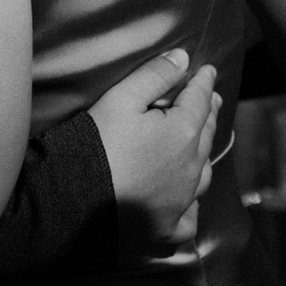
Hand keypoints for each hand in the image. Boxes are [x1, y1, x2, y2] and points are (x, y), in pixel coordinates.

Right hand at [90, 50, 220, 257]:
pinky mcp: (167, 228)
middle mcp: (192, 168)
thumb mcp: (121, 99)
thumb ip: (154, 76)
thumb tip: (184, 57)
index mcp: (183, 133)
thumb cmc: (97, 144)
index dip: (204, 82)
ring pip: (203, 173)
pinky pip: (190, 217)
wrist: (75, 201)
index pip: (199, 99)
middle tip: (211, 100)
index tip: (208, 70)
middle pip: (206, 134)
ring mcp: (182, 201)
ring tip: (200, 142)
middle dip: (208, 113)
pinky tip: (189, 201)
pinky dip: (192, 205)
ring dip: (203, 153)